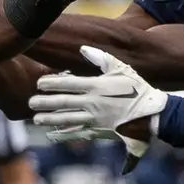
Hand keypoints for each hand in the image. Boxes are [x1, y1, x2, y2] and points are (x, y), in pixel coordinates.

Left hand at [30, 46, 168, 160]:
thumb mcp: (122, 68)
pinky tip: (51, 135)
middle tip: (30, 102)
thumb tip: (83, 48)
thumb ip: (102, 58)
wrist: (153, 114)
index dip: (52, 83)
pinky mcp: (99, 132)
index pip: (69, 83)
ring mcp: (95, 119)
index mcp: (97, 87)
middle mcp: (93, 104)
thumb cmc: (138, 89)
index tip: (39, 83)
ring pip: (67, 120)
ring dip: (50, 120)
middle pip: (64, 103)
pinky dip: (63, 135)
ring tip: (35, 119)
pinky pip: (78, 134)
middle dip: (45, 103)